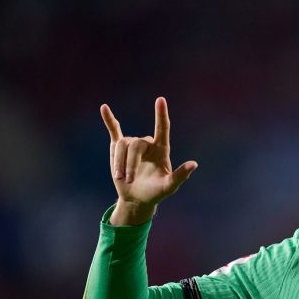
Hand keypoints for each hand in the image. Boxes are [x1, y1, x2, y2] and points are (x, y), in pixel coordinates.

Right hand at [100, 97, 197, 224]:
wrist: (137, 199)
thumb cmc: (155, 193)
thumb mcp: (169, 187)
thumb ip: (180, 176)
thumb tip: (194, 164)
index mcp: (162, 149)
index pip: (162, 128)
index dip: (161, 114)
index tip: (160, 100)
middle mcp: (148, 144)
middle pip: (136, 144)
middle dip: (131, 164)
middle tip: (130, 180)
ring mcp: (133, 145)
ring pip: (122, 145)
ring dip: (120, 163)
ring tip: (122, 178)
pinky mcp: (118, 148)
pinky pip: (114, 130)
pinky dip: (109, 120)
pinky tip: (104, 108)